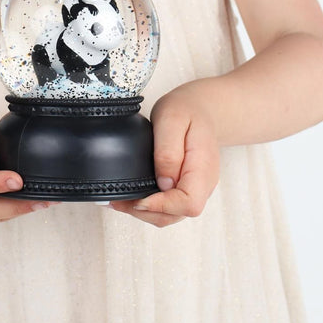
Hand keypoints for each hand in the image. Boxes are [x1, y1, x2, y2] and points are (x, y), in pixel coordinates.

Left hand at [111, 88, 219, 227]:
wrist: (200, 108)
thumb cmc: (186, 110)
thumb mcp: (172, 120)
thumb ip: (168, 151)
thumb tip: (164, 183)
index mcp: (203, 167)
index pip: (189, 203)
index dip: (162, 206)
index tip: (138, 199)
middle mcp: (204, 183)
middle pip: (178, 214)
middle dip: (147, 212)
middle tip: (119, 200)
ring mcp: (196, 187)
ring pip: (172, 214)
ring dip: (146, 212)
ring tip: (120, 201)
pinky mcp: (186, 187)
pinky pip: (170, 205)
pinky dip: (150, 206)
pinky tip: (132, 197)